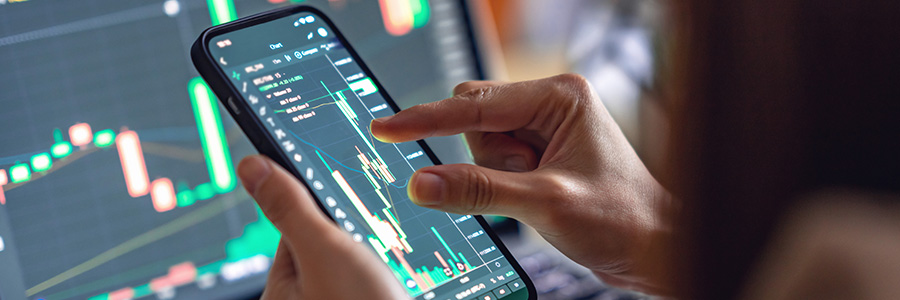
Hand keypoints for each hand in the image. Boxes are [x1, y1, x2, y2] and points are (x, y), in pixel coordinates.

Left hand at [237, 155, 409, 299]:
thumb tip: (251, 166)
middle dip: (358, 243)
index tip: (349, 204)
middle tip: (381, 249)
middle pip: (331, 252)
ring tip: (394, 273)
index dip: (325, 214)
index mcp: (280, 292)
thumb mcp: (324, 253)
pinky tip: (403, 287)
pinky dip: (391, 283)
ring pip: (359, 271)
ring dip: (380, 264)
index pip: (296, 232)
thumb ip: (291, 209)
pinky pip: (375, 288)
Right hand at [370, 74, 672, 290]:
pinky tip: (536, 195)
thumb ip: (478, 191)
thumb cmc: (621, 218)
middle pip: (474, 119)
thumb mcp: (544, 203)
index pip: (475, 104)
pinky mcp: (539, 152)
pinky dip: (501, 184)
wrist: (652, 247)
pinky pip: (492, 163)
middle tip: (524, 184)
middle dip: (485, 158)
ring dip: (496, 176)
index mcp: (559, 96)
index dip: (427, 120)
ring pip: (479, 143)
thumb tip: (420, 182)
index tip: (387, 128)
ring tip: (540, 193)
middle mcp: (550, 104)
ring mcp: (543, 128)